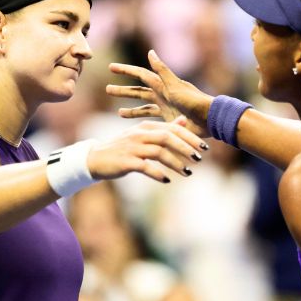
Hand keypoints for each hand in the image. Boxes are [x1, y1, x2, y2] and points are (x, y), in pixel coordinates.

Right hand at [86, 117, 206, 184]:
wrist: (96, 159)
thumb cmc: (124, 148)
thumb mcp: (143, 135)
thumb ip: (164, 128)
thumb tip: (183, 121)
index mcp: (146, 127)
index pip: (172, 129)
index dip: (190, 138)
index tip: (204, 147)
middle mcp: (140, 134)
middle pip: (168, 138)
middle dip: (186, 148)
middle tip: (199, 159)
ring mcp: (132, 148)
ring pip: (159, 152)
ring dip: (176, 163)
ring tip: (188, 173)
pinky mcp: (126, 162)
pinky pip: (146, 167)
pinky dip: (158, 173)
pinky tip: (167, 180)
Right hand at [107, 50, 212, 139]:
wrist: (209, 119)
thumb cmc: (193, 102)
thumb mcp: (175, 86)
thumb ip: (162, 70)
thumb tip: (150, 52)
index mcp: (163, 85)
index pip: (140, 74)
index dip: (125, 71)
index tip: (111, 68)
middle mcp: (163, 94)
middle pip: (139, 91)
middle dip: (124, 90)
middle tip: (107, 90)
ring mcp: (166, 107)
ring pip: (143, 106)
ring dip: (131, 108)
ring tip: (118, 111)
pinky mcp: (169, 120)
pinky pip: (153, 119)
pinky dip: (143, 121)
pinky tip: (139, 128)